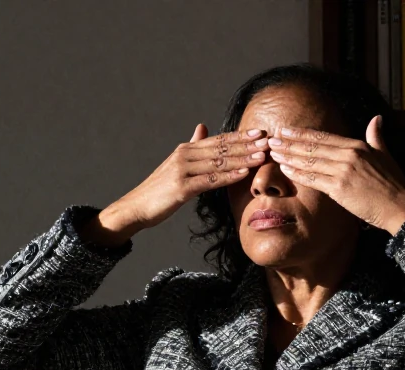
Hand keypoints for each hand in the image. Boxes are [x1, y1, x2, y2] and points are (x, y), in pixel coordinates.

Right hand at [90, 124, 268, 243]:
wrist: (137, 207)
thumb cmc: (160, 189)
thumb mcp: (176, 164)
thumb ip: (192, 146)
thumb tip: (202, 127)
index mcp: (185, 149)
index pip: (218, 140)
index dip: (240, 137)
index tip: (260, 134)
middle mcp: (184, 156)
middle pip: (221, 149)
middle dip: (246, 146)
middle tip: (267, 143)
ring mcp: (182, 171)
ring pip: (218, 163)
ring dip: (241, 160)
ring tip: (261, 157)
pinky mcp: (181, 188)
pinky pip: (209, 181)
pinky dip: (227, 177)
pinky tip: (243, 175)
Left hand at [266, 115, 404, 234]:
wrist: (399, 207)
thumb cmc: (393, 184)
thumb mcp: (385, 155)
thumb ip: (376, 137)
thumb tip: (376, 118)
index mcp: (358, 146)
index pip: (324, 137)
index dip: (303, 133)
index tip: (287, 130)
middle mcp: (349, 155)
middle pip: (313, 146)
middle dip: (290, 142)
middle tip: (272, 139)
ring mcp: (343, 170)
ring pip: (310, 160)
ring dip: (289, 156)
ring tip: (274, 152)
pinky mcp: (340, 188)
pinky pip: (313, 178)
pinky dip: (297, 173)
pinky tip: (285, 169)